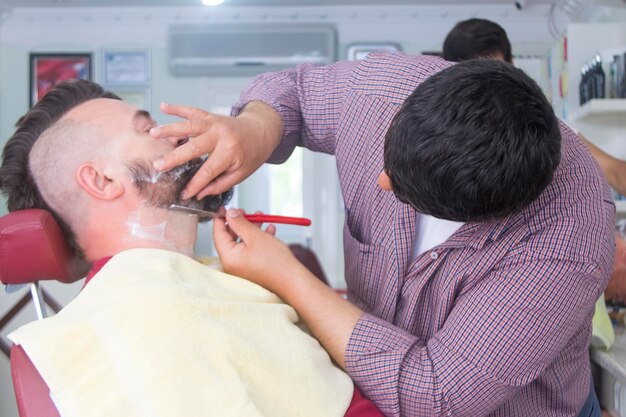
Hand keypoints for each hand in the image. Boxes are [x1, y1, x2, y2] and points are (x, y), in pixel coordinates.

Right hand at [150, 102, 282, 198]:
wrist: (262, 131)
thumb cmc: (251, 154)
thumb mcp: (242, 173)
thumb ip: (221, 184)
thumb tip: (200, 194)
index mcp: (231, 152)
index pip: (209, 171)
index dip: (196, 184)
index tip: (184, 194)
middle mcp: (221, 135)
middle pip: (194, 147)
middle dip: (175, 158)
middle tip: (158, 166)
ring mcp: (215, 123)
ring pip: (190, 126)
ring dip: (170, 129)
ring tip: (153, 134)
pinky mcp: (210, 116)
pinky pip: (192, 110)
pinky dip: (177, 108)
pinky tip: (163, 106)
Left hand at [213, 208, 307, 294]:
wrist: (292, 280)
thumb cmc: (275, 262)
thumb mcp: (255, 236)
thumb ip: (239, 223)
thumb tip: (229, 213)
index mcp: (229, 258)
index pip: (218, 234)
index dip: (221, 218)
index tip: (224, 208)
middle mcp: (233, 264)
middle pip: (230, 237)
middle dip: (239, 222)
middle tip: (244, 212)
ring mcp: (242, 266)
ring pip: (243, 242)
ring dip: (251, 228)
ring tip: (261, 217)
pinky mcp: (252, 267)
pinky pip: (251, 249)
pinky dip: (258, 238)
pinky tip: (269, 230)